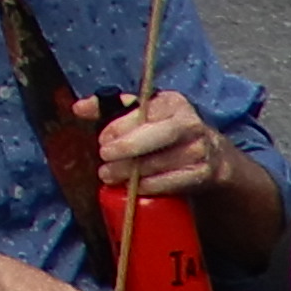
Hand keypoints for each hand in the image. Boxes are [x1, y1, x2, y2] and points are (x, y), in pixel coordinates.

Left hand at [95, 90, 236, 204]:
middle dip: (127, 148)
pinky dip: (152, 185)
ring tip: (110, 175)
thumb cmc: (165, 132)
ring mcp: (198, 150)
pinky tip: (136, 187)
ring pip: (161, 161)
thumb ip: (108, 108)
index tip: (102, 139)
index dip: (120, 127)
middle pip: (156, 135)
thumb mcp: (144, 114)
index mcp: (172, 103)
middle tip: (104, 158)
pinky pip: (174, 181)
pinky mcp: (203, 174)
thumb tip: (78, 108)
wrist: (212, 156)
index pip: (144, 112)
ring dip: (133, 171)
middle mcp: (189, 124)